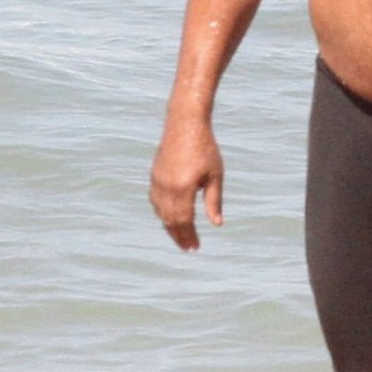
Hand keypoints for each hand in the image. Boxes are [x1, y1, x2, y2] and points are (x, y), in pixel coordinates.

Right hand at [149, 114, 223, 249]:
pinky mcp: (154, 175)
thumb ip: (214, 201)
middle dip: (179, 236)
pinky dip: (162, 213)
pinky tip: (170, 217)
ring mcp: (157, 182)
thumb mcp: (215, 174)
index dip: (189, 236)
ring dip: (170, 226)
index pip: (184, 221)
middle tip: (188, 248)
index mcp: (183, 188)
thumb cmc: (205, 147)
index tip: (195, 248)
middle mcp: (167, 188)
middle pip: (170, 220)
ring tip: (180, 237)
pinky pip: (155, 201)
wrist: (185, 124)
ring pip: (161, 212)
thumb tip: (217, 224)